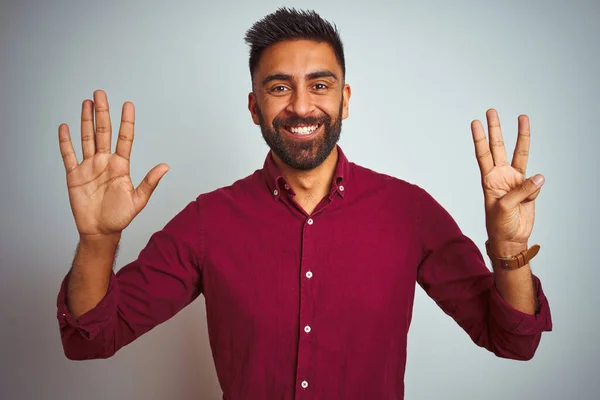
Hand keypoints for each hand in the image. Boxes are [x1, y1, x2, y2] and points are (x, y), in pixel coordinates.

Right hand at [58, 90, 168, 239]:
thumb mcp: (138, 200)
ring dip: (85, 120)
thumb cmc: (120, 216)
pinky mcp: (75, 175)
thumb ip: (149, 182)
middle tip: (100, 93)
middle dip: (102, 112)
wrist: (100, 231)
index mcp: (121, 166)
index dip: (126, 122)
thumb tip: (165, 166)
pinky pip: (69, 155)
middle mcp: (105, 162)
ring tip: (86, 102)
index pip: (125, 138)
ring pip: (86, 138)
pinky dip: (65, 142)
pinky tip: (65, 127)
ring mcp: (89, 167)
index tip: (128, 105)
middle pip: (103, 132)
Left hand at [471, 109, 544, 255]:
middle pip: (498, 147)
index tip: (475, 123)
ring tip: (522, 117)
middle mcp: (500, 176)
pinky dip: (535, 188)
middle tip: (491, 111)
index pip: (483, 154)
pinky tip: (529, 201)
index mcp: (488, 179)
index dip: (480, 139)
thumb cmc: (499, 225)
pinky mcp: (528, 187)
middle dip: (495, 129)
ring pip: (518, 153)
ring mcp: (515, 180)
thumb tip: (538, 178)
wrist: (511, 238)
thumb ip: (521, 191)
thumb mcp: (504, 208)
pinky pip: (535, 182)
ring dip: (520, 136)